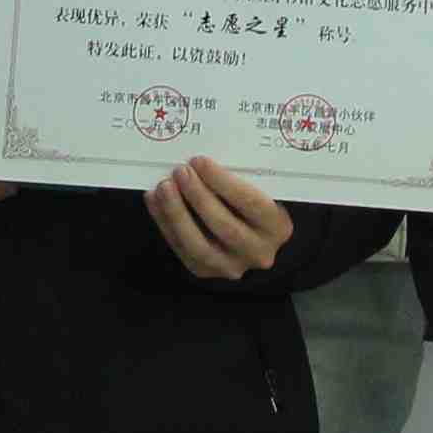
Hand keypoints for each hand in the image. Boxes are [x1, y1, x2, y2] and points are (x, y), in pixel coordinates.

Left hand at [148, 156, 296, 280]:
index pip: (251, 204)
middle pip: (224, 226)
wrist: (254, 240)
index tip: (199, 161)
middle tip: (180, 171)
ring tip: (163, 187)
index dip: (223, 182)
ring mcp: (231, 267)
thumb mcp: (260, 190)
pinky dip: (164, 223)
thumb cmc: (254, 204)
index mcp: (278, 226)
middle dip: (198, 196)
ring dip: (177, 213)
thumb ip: (241, 178)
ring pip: (199, 245)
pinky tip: (154, 200)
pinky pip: (181, 249)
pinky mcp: (205, 272)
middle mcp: (258, 252)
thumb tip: (202, 160)